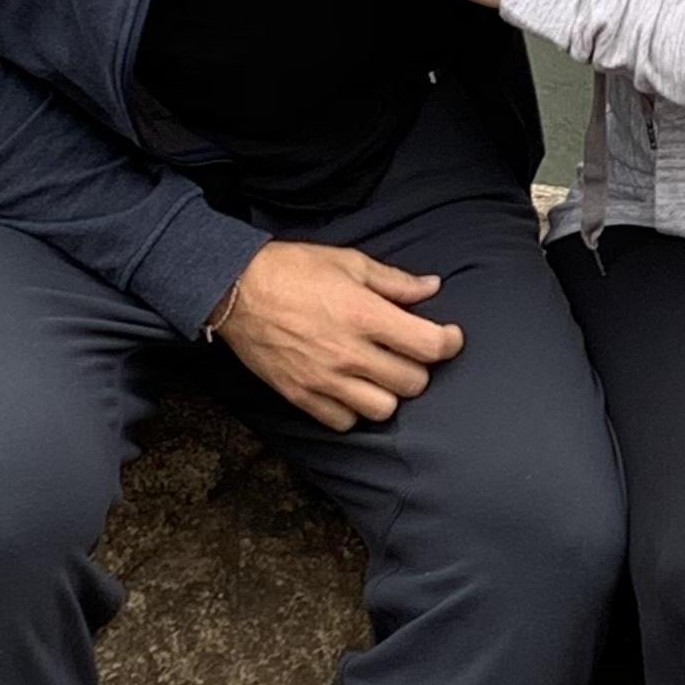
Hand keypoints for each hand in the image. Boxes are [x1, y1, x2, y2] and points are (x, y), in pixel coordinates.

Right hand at [207, 241, 465, 430]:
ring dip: (389, 393)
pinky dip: (353, 410)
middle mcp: (349, 353)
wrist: (234, 289)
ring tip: (380, 374)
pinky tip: (351, 389)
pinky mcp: (301, 395)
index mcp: (364, 315)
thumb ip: (394, 281)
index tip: (449, 337)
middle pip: (412, 383)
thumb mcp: (348, 262)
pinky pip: (344, 422)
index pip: (429, 346)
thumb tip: (431, 287)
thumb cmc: (292, 270)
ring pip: (383, 410)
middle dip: (419, 368)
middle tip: (408, 353)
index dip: (450, 343)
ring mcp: (324, 379)